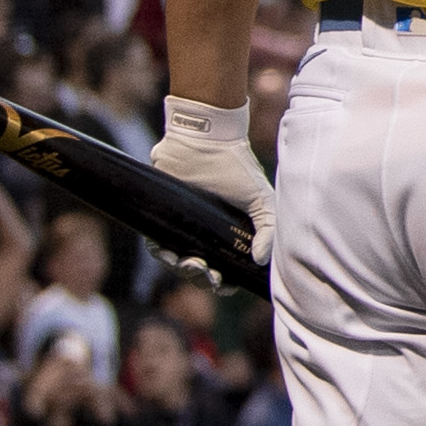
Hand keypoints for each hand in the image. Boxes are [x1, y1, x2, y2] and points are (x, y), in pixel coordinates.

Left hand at [154, 93, 278, 265]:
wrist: (204, 142)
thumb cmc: (235, 168)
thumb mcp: (261, 199)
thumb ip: (267, 229)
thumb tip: (260, 260)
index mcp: (232, 235)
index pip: (230, 268)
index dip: (228, 282)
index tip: (227, 283)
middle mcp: (208, 234)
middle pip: (204, 271)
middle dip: (204, 279)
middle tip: (206, 272)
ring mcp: (185, 227)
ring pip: (179, 261)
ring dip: (182, 270)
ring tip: (188, 263)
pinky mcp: (164, 217)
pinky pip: (157, 244)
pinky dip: (160, 253)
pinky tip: (167, 252)